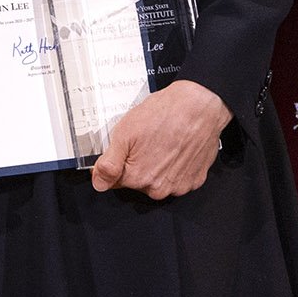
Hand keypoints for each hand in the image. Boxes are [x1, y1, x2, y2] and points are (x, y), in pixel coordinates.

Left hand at [91, 79, 231, 197]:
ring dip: (158, 168)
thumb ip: (108, 163)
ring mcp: (179, 187)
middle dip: (138, 165)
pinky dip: (176, 168)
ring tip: (163, 144)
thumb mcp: (124, 133)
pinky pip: (178, 179)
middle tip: (146, 142)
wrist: (199, 107)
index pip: (115, 181)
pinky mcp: (195, 181)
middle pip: (138, 183)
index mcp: (137, 178)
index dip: (117, 164)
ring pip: (158, 182)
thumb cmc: (163, 115)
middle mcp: (158, 189)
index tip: (126, 149)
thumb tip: (98, 183)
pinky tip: (177, 149)